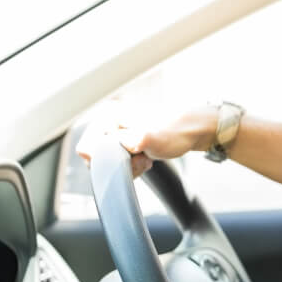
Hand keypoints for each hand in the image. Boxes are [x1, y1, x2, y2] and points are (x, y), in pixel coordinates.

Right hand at [75, 100, 216, 177]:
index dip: (106, 161)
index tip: (131, 158)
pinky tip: (146, 158)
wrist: (195, 130)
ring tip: (146, 158)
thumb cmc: (176, 131)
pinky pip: (119, 159)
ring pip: (108, 161)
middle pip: (96, 157)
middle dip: (119, 165)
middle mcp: (108, 120)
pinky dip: (132, 164)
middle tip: (142, 159)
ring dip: (127, 166)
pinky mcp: (125, 138)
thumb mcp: (150, 139)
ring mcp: (116, 129)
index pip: (86, 149)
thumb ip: (126, 143)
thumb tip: (110, 146)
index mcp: (109, 115)